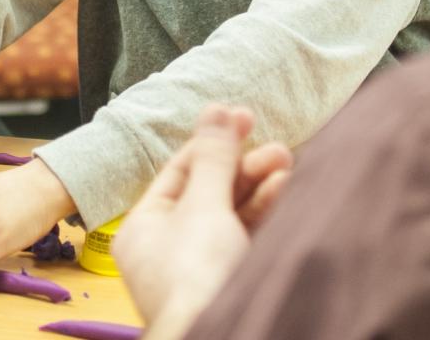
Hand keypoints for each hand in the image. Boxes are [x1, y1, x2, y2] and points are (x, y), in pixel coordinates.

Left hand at [112, 105, 292, 335]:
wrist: (222, 337)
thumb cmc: (194, 275)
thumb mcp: (202, 205)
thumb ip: (213, 158)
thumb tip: (216, 112)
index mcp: (143, 228)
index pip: (178, 173)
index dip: (210, 141)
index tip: (240, 116)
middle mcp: (168, 248)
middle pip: (208, 192)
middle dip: (244, 167)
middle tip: (276, 146)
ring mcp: (200, 268)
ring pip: (231, 215)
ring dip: (259, 187)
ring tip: (286, 162)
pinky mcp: (229, 281)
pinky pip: (246, 239)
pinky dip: (264, 214)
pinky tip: (285, 190)